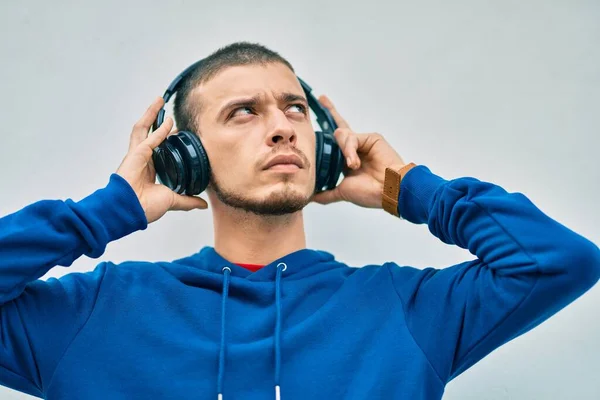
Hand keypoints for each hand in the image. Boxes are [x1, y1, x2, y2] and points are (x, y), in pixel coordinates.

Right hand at [116, 97, 207, 223]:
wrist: (131, 212)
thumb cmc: (144, 208)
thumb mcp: (172, 201)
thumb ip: (187, 200)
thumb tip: (203, 203)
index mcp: (147, 169)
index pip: (155, 147)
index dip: (164, 136)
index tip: (175, 130)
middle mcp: (140, 159)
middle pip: (146, 132)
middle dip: (153, 118)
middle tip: (162, 106)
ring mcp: (136, 156)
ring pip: (142, 129)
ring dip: (151, 114)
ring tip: (159, 101)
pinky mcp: (135, 155)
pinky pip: (149, 139)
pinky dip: (159, 130)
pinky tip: (168, 122)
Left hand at [312, 95, 405, 208]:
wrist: (389, 192)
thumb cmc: (371, 193)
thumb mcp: (343, 192)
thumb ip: (327, 192)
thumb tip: (311, 197)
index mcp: (349, 159)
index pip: (335, 141)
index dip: (327, 125)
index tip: (320, 105)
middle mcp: (356, 148)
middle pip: (340, 127)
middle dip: (330, 112)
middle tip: (321, 101)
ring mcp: (364, 142)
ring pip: (342, 136)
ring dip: (345, 152)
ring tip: (353, 166)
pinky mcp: (372, 137)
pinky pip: (352, 138)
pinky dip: (350, 151)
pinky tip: (355, 163)